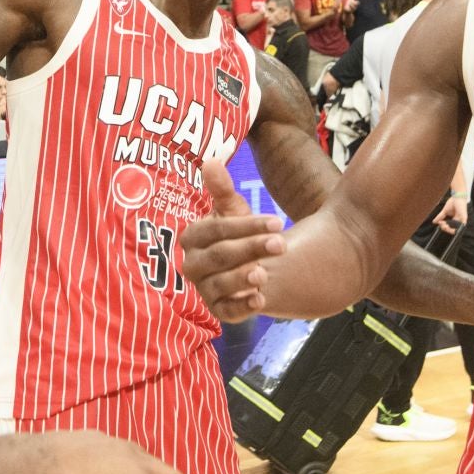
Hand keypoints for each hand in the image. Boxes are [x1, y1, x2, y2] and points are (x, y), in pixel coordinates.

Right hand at [179, 162, 286, 324]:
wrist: (250, 264)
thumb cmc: (239, 233)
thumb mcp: (233, 211)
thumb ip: (222, 189)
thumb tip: (210, 161)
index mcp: (192, 237)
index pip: (215, 230)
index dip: (245, 226)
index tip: (277, 222)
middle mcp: (192, 265)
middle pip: (219, 256)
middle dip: (251, 248)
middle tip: (281, 243)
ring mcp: (203, 289)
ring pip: (220, 284)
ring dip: (243, 278)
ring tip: (264, 273)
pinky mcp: (217, 310)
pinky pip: (226, 312)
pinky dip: (243, 307)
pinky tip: (261, 299)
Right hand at [433, 194, 468, 232]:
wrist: (457, 196)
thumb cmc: (453, 202)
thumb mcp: (445, 211)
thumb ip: (440, 216)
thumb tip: (434, 222)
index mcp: (454, 219)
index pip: (449, 226)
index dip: (444, 227)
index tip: (439, 223)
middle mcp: (458, 220)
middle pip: (451, 229)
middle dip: (445, 228)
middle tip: (441, 224)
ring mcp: (461, 220)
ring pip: (455, 230)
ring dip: (448, 229)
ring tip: (444, 225)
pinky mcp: (464, 218)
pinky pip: (460, 227)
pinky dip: (455, 229)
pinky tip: (450, 228)